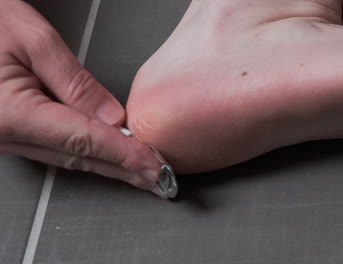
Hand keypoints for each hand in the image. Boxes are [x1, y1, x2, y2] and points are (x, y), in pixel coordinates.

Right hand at [0, 0, 162, 194]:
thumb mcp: (32, 41)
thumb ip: (76, 83)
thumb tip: (112, 117)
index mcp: (10, 113)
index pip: (84, 139)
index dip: (124, 154)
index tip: (153, 165)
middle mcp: (4, 135)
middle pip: (79, 157)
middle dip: (123, 169)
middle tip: (157, 178)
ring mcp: (3, 139)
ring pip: (67, 157)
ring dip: (107, 165)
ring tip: (139, 171)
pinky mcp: (6, 134)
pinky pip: (53, 149)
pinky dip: (85, 154)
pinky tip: (105, 156)